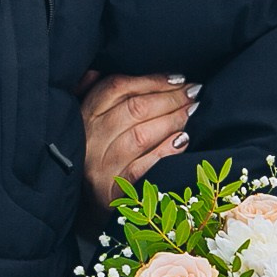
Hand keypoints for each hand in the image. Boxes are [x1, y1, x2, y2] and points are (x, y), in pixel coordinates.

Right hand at [77, 71, 197, 207]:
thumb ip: (90, 95)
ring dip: (173, 120)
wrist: (81, 205)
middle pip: (134, 109)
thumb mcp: (82, 123)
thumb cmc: (91, 155)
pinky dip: (166, 151)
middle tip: (194, 92)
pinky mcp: (113, 189)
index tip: (178, 78)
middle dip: (170, 97)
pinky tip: (183, 140)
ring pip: (141, 135)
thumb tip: (97, 70)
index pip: (117, 87)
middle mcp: (90, 139)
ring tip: (192, 111)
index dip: (151, 80)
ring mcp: (101, 166)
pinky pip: (144, 166)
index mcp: (83, 116)